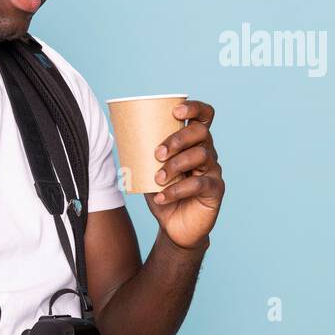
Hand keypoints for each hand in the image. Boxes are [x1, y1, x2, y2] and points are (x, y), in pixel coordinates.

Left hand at [146, 99, 224, 249]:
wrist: (173, 226)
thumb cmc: (162, 194)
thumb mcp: (149, 171)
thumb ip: (141, 154)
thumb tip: (118, 136)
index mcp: (193, 143)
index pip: (203, 116)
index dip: (194, 108)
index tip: (175, 112)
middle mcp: (207, 152)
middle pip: (201, 132)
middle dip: (177, 139)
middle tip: (157, 154)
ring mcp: (213, 170)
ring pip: (201, 155)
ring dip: (175, 165)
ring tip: (157, 179)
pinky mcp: (215, 189)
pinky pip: (199, 183)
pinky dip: (177, 190)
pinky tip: (161, 197)